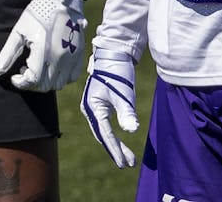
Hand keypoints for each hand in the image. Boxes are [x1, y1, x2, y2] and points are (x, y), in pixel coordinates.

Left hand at [0, 0, 86, 90]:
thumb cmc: (36, 14)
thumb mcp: (18, 32)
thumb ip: (7, 54)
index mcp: (43, 50)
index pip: (33, 80)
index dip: (21, 83)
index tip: (14, 76)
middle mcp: (60, 57)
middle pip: (45, 85)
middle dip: (31, 83)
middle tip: (23, 70)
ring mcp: (72, 57)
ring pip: (58, 84)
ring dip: (45, 82)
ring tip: (36, 67)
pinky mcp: (80, 55)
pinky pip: (71, 77)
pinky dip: (60, 78)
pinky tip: (50, 66)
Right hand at [81, 48, 139, 167]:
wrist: (113, 56)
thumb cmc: (118, 74)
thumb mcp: (125, 94)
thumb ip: (127, 112)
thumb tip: (132, 130)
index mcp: (93, 107)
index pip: (105, 134)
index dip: (115, 149)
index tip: (124, 163)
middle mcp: (89, 109)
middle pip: (102, 135)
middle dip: (115, 150)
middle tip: (129, 164)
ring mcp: (92, 107)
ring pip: (102, 131)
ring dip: (114, 144)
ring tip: (129, 158)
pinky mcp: (98, 105)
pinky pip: (104, 126)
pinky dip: (112, 135)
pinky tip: (120, 140)